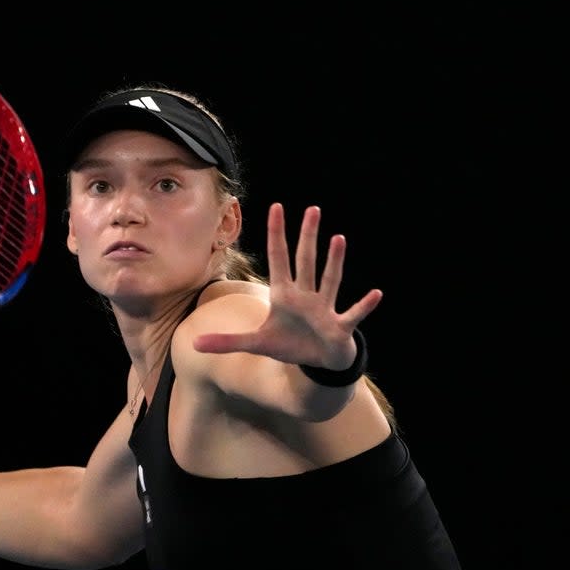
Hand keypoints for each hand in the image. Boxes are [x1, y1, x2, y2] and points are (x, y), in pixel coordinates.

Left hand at [193, 203, 381, 369]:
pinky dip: (364, 306)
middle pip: (306, 262)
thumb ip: (226, 342)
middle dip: (308, 237)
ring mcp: (323, 309)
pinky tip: (376, 294)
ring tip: (338, 238)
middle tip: (312, 209)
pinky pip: (353, 315)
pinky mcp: (338, 327)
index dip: (276, 235)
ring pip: (330, 281)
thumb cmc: (289, 345)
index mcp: (284, 295)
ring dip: (334, 261)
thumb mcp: (255, 344)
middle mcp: (305, 296)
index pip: (278, 258)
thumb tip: (193, 344)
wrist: (316, 362)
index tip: (277, 207)